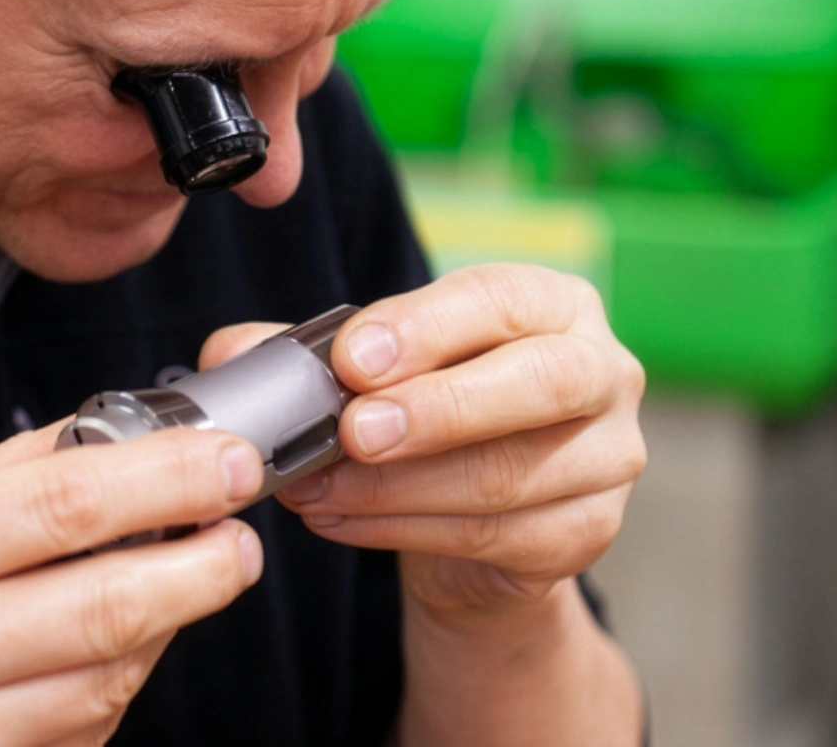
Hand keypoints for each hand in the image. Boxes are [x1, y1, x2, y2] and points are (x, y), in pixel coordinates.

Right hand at [0, 423, 265, 746]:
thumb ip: (7, 475)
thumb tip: (125, 435)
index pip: (61, 505)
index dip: (167, 480)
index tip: (230, 462)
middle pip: (104, 607)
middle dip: (201, 569)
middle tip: (241, 541)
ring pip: (108, 683)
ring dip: (164, 630)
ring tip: (172, 586)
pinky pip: (81, 737)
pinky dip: (113, 689)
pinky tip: (103, 654)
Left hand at [204, 265, 643, 622]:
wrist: (471, 518)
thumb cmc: (426, 411)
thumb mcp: (372, 368)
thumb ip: (305, 352)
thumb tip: (229, 354)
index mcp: (553, 303)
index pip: (499, 299)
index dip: (426, 327)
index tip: (351, 357)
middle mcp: (602, 370)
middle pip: (542, 383)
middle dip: (440, 408)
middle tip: (355, 431)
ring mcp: (608, 457)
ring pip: (508, 475)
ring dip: (398, 487)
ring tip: (316, 486)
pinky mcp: (587, 533)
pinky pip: (495, 538)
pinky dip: (402, 531)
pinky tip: (340, 521)